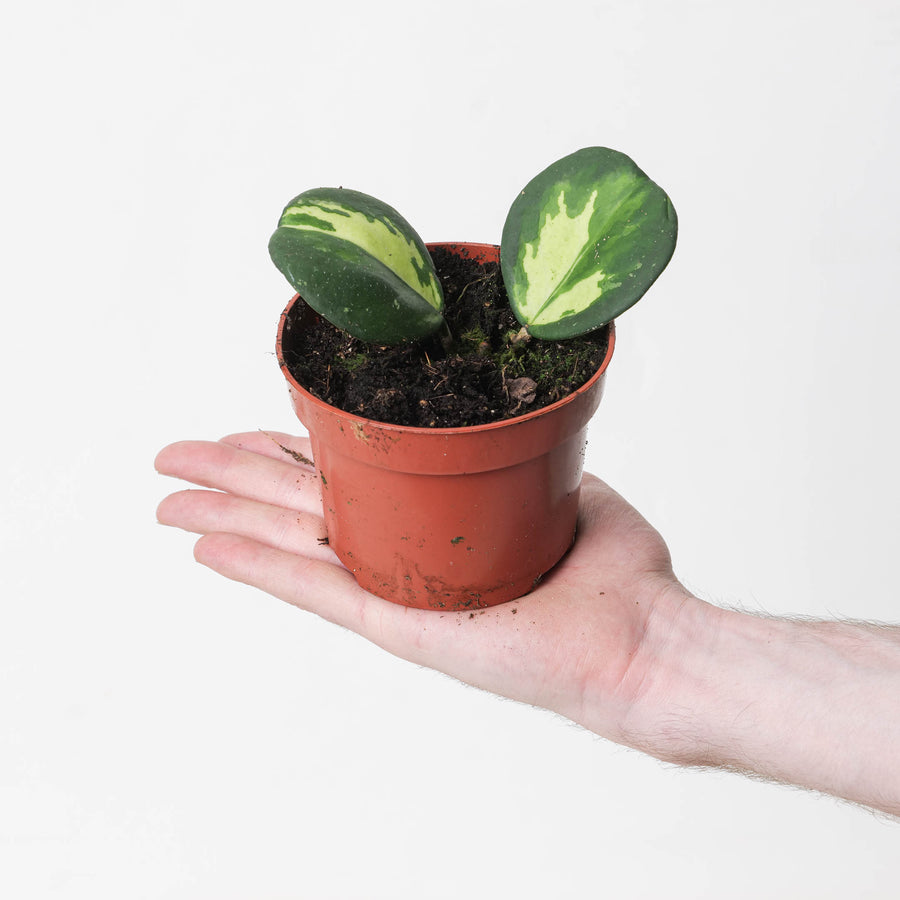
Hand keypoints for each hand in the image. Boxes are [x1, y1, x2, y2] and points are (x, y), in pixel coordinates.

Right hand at [155, 430, 682, 742]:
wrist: (638, 638)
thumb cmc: (611, 571)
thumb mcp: (558, 484)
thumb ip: (514, 457)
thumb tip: (498, 421)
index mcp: (430, 526)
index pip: (346, 482)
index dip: (293, 453)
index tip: (251, 431)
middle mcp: (401, 557)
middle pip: (299, 506)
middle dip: (233, 479)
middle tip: (174, 458)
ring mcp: (393, 591)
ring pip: (291, 541)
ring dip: (225, 518)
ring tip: (168, 500)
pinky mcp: (399, 624)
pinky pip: (316, 590)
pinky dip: (259, 569)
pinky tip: (210, 549)